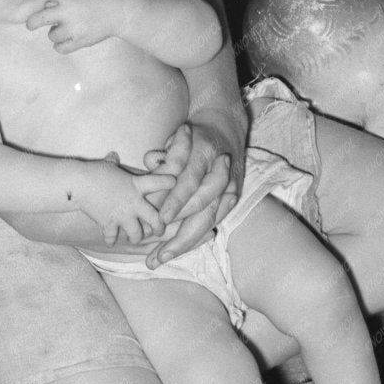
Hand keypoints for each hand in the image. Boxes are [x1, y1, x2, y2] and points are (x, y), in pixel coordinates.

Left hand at [23, 0, 120, 52]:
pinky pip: (60, 48)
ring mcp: (74, 28)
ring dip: (53, 33)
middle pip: (38, 19)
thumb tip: (46, 5)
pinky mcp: (80, 41)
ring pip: (51, 35)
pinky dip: (60, 46)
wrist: (120, 12)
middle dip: (32, 23)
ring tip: (62, 30)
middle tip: (31, 24)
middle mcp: (68, 12)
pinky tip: (64, 41)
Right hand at [76, 156, 175, 243]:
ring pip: (137, 234)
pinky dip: (111, 240)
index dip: (168, 182)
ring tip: (134, 238)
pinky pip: (113, 237)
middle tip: (159, 230)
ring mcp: (123, 216)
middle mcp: (134, 202)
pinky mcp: (109, 224)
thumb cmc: (94, 171)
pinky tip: (110, 241)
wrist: (80, 185)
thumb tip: (112, 156)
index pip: (160, 183)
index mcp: (136, 185)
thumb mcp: (107, 165)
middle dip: (159, 227)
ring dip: (136, 237)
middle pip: (155, 219)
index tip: (174, 182)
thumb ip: (113, 162)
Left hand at [139, 121, 241, 267]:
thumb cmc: (191, 135)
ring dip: (187, 240)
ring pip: (211, 217)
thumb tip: (150, 162)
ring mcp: (230, 185)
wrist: (224, 128)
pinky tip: (179, 250)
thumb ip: (163, 153)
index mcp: (203, 151)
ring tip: (163, 256)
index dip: (176, 200)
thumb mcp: (176, 137)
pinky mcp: (233, 196)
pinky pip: (216, 220)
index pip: (190, 180)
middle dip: (181, 231)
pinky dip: (198, 236)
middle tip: (158, 251)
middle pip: (203, 205)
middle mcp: (220, 171)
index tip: (160, 219)